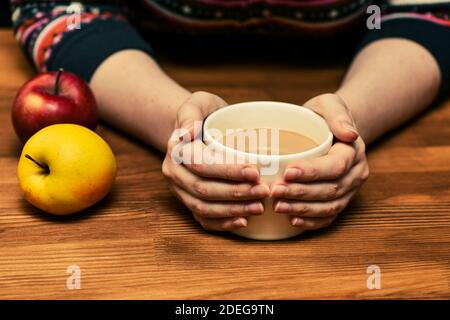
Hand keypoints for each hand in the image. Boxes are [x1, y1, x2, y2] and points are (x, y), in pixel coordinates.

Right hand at [162, 91, 269, 230]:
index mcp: (176, 151)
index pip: (201, 164)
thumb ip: (191, 113)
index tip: (255, 171)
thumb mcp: (198, 102)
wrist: (197, 130)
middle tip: (264, 191)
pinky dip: (223, 224)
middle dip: (235, 193)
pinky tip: (244, 221)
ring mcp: (181, 191)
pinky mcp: (190, 203)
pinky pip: (203, 220)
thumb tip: (187, 133)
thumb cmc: (204, 114)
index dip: (228, 170)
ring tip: (260, 207)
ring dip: (233, 210)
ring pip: (204, 208)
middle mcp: (174, 174)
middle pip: (203, 190)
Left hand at [271, 93, 369, 231]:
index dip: (312, 172)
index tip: (287, 172)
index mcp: (353, 152)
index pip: (335, 166)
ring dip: (302, 210)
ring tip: (278, 206)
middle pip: (331, 190)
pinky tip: (292, 221)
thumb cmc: (323, 116)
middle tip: (275, 191)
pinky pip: (328, 218)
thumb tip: (349, 134)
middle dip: (301, 193)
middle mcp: (355, 174)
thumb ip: (337, 114)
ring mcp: (349, 191)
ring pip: (329, 207)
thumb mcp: (329, 104)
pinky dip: (311, 222)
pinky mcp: (339, 201)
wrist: (330, 129)